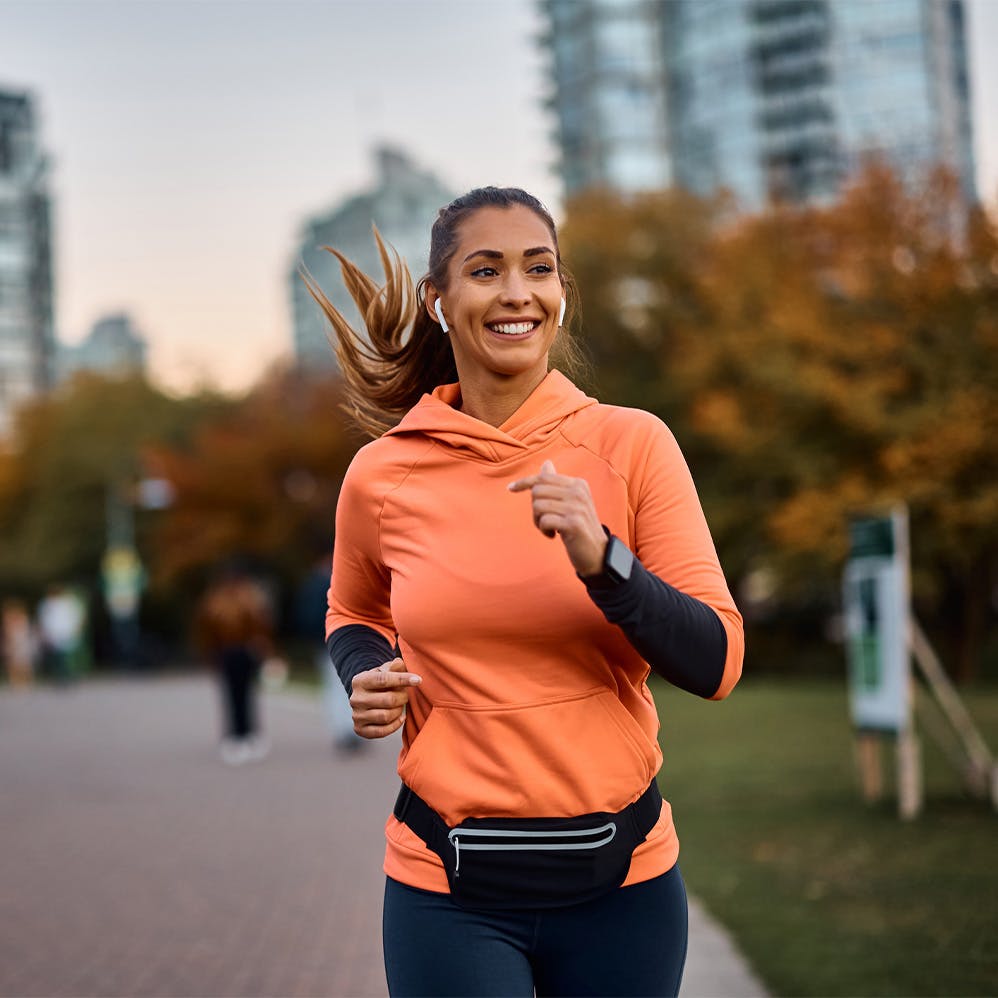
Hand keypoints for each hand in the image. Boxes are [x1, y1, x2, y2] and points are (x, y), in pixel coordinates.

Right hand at [349, 657, 420, 738]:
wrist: (366, 698)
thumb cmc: (380, 682)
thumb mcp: (385, 671)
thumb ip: (394, 667)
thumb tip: (399, 663)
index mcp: (360, 680)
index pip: (383, 679)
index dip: (402, 679)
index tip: (418, 680)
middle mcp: (355, 698)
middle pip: (388, 700)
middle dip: (403, 697)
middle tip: (406, 695)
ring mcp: (356, 715)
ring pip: (386, 716)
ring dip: (399, 711)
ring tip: (400, 705)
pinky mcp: (360, 729)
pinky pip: (382, 731)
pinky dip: (395, 725)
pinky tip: (400, 717)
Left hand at [508, 460, 607, 576]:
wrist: (597, 552)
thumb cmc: (578, 526)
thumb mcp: (570, 501)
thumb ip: (557, 483)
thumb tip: (546, 463)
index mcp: (578, 484)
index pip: (544, 477)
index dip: (524, 482)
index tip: (511, 488)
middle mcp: (579, 492)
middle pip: (537, 491)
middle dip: (534, 508)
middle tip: (544, 520)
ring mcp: (577, 507)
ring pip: (538, 506)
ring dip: (538, 521)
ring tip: (549, 528)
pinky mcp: (573, 524)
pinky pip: (544, 520)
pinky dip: (544, 530)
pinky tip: (553, 535)